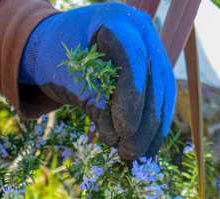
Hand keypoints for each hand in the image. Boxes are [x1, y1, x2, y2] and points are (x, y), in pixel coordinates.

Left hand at [19, 3, 175, 160]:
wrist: (56, 48)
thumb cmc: (55, 58)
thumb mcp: (67, 78)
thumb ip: (92, 102)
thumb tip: (116, 138)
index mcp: (116, 21)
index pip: (133, 58)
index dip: (132, 97)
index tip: (123, 132)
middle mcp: (141, 32)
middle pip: (155, 78)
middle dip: (145, 121)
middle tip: (129, 153)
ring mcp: (151, 51)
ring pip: (164, 93)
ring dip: (153, 130)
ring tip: (136, 158)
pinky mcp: (153, 74)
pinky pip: (161, 102)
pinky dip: (153, 129)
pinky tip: (146, 152)